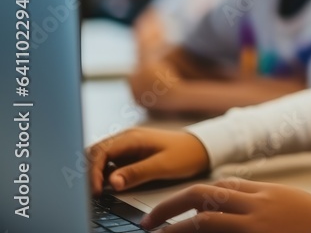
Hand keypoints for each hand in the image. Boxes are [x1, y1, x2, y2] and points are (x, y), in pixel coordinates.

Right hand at [87, 128, 209, 194]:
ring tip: (97, 192)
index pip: (100, 152)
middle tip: (92, 193)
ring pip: (100, 158)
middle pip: (95, 153)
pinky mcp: (130, 154)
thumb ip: (137, 173)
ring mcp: (127, 146)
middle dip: (89, 172)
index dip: (93, 172)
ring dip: (95, 173)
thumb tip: (111, 183)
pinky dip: (104, 174)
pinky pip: (110, 163)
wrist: (202, 148)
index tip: (96, 191)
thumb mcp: (163, 166)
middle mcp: (126, 138)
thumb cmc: (185, 154)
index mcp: (132, 138)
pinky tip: (108, 186)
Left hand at [140, 179, 310, 232]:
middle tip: (150, 220)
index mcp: (267, 192)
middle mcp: (257, 204)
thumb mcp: (294, 206)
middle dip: (172, 204)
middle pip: (204, 194)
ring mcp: (255, 224)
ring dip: (174, 226)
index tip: (181, 206)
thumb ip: (270, 205)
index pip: (224, 185)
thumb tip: (251, 212)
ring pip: (204, 218)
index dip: (197, 195)